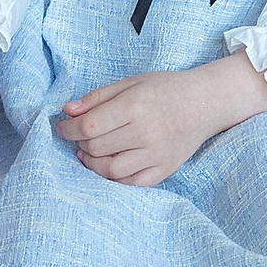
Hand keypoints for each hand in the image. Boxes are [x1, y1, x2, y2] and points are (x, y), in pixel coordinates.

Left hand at [55, 54, 266, 187]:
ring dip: (93, 164)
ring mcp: (157, 154)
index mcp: (135, 106)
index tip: (62, 127)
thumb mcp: (130, 83)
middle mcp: (145, 132)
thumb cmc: (164, 89)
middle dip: (81, 144)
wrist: (204, 103)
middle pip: (97, 148)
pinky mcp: (165, 169)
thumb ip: (97, 97)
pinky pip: (133, 183)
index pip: (89, 126)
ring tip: (90, 153)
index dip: (69, 129)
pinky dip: (115, 178)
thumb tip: (67, 111)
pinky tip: (110, 165)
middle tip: (80, 137)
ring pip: (111, 170)